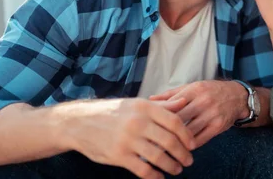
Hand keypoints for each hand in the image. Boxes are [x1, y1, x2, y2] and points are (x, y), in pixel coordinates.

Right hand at [67, 98, 194, 178]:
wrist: (79, 122)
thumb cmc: (112, 112)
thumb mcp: (136, 104)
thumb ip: (162, 105)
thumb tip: (184, 102)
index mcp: (145, 107)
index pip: (174, 122)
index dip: (187, 135)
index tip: (193, 145)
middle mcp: (138, 122)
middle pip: (170, 141)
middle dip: (183, 153)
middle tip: (188, 160)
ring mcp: (128, 140)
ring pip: (158, 157)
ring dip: (171, 166)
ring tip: (177, 169)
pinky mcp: (119, 156)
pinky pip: (143, 169)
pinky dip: (155, 176)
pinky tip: (159, 177)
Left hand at [149, 80, 247, 147]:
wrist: (237, 96)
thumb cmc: (210, 91)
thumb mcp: (192, 87)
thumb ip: (171, 94)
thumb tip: (149, 100)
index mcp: (193, 90)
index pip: (172, 105)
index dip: (159, 116)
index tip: (149, 125)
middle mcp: (203, 101)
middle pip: (178, 119)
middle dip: (165, 130)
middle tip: (153, 140)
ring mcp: (211, 114)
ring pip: (188, 132)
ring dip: (176, 141)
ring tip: (165, 147)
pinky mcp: (218, 126)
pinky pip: (200, 139)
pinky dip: (189, 145)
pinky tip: (182, 147)